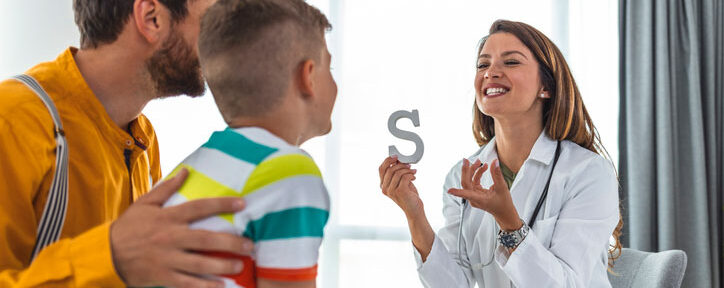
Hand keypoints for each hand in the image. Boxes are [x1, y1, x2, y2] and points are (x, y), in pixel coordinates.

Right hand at [110, 169, 254, 287]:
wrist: (105, 254)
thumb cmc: (128, 227)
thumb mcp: (144, 204)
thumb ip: (166, 188)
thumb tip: (185, 171)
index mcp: (168, 217)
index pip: (200, 207)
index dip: (223, 204)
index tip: (242, 203)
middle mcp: (170, 237)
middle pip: (206, 239)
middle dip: (231, 242)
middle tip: (249, 244)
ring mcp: (167, 259)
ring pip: (200, 263)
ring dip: (223, 265)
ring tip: (240, 264)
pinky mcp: (163, 277)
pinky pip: (187, 283)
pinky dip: (204, 286)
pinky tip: (221, 286)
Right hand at [378, 156, 421, 217]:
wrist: (414, 210)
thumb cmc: (408, 195)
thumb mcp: (401, 182)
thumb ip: (397, 173)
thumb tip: (398, 160)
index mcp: (383, 185)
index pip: (381, 169)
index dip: (387, 160)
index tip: (396, 156)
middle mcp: (385, 188)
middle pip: (390, 169)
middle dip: (400, 164)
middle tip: (409, 165)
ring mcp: (391, 190)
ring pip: (398, 172)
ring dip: (407, 170)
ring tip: (413, 171)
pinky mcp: (400, 191)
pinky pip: (405, 177)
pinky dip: (411, 175)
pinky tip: (414, 177)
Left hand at [447, 158, 521, 230]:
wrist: (505, 212)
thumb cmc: (504, 203)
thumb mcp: (502, 188)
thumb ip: (497, 175)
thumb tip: (495, 162)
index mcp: (479, 200)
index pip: (466, 194)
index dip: (458, 192)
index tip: (449, 190)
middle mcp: (474, 198)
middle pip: (466, 183)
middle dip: (466, 171)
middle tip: (466, 160)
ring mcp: (474, 196)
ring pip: (469, 181)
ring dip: (473, 170)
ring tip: (480, 162)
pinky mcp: (476, 193)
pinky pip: (474, 181)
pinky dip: (478, 174)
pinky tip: (484, 168)